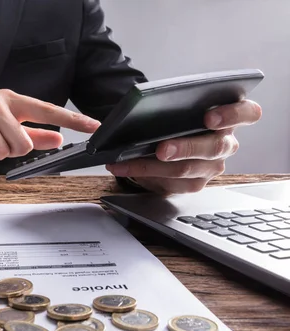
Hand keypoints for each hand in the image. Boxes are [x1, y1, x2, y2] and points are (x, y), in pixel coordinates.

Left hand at [106, 99, 261, 193]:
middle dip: (185, 148)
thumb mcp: (176, 107)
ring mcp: (212, 166)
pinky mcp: (195, 183)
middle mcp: (226, 143)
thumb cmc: (177, 119)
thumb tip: (127, 112)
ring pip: (187, 169)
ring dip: (153, 166)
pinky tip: (123, 166)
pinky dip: (142, 173)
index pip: (248, 113)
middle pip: (214, 147)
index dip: (232, 114)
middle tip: (162, 149)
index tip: (209, 117)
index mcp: (230, 116)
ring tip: (129, 161)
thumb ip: (167, 105)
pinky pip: (170, 182)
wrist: (168, 142)